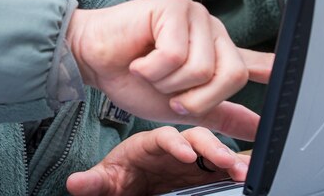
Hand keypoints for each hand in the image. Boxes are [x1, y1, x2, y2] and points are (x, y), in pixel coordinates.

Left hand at [66, 126, 248, 195]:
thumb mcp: (105, 182)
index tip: (187, 156)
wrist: (130, 187)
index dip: (177, 144)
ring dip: (229, 157)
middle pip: (195, 138)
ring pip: (213, 151)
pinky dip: (235, 167)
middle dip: (212, 148)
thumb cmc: (118, 178)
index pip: (164, 137)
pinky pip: (221, 167)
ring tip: (243, 169)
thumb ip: (94, 183)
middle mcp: (173, 147)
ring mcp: (190, 159)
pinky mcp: (202, 172)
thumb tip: (75, 183)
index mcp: (148, 145)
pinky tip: (248, 173)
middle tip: (226, 161)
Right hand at [67, 0, 273, 139]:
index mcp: (216, 51)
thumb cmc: (132, 77)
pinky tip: (140, 58)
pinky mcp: (173, 6)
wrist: (93, 59)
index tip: (290, 73)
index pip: (251, 62)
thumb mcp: (181, 106)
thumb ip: (220, 113)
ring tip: (150, 71)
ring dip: (168, 84)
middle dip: (197, 99)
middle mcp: (211, 30)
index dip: (272, 69)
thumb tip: (258, 128)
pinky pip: (176, 55)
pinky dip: (153, 69)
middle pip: (231, 76)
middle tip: (171, 97)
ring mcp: (194, 15)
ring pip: (201, 68)